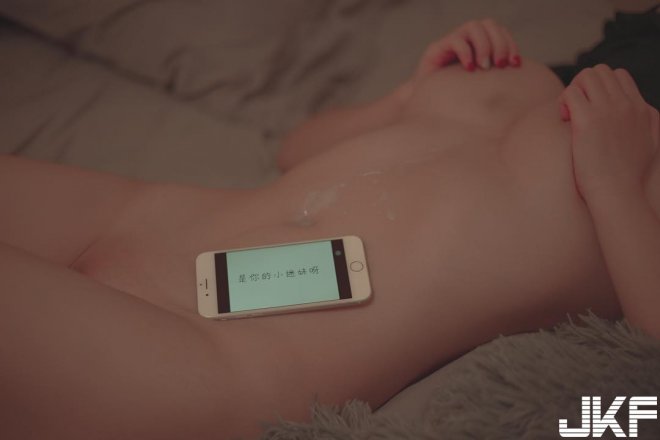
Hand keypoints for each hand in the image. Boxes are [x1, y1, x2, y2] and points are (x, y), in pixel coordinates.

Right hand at [396, 19, 520, 102]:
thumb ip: (495, 78)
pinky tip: (469, 69)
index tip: (515, 65)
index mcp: (480, 42)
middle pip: (489, 25)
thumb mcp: (480, 85)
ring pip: (473, 27)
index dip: (510, 44)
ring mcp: (452, 40)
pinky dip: (466, 52)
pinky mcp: (438, 47)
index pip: (500, 31)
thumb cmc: (455, 94)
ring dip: (484, 46)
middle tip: (499, 65)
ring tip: (484, 67)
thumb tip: (520, 78)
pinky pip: (455, 40)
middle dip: (499, 44)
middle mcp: (467, 37)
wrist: (425, 100)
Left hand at [558, 65, 659, 201]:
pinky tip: (564, 120)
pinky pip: (571, 92)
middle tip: (576, 110)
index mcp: (640, 109)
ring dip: (572, 90)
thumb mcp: (651, 142)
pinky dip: (563, 101)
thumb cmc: (629, 176)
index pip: (619, 75)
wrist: (619, 192)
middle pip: (600, 71)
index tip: (592, 107)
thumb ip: (648, 122)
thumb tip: (642, 110)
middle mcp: (625, 105)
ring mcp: (607, 111)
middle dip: (584, 85)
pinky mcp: (587, 122)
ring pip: (585, 76)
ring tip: (569, 113)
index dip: (600, 86)